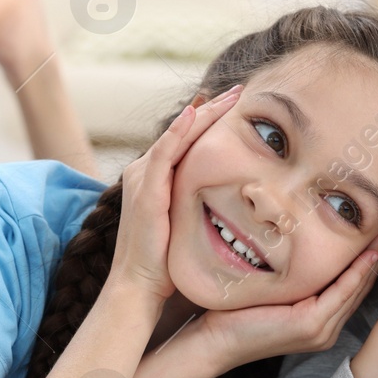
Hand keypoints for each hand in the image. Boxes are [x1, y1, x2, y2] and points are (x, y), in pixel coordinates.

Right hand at [107, 85, 242, 301]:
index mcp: (154, 178)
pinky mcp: (145, 190)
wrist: (139, 286)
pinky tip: (194, 114)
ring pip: (176, 136)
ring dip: (202, 113)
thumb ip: (196, 204)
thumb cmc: (164, 263)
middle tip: (238, 91)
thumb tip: (230, 200)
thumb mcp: (184, 223)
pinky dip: (178, 132)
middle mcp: (144, 172)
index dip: (209, 120)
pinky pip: (163, 154)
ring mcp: (142, 179)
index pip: (185, 140)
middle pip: (183, 132)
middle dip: (211, 109)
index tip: (235, 105)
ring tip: (228, 96)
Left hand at [188, 226, 377, 371]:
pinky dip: (358, 269)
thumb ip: (294, 275)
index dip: (370, 258)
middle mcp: (327, 328)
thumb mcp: (274, 290)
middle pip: (362, 285)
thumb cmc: (236, 313)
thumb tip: (303, 239)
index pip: (352, 286)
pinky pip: (342, 290)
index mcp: (320, 322)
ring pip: (357, 286)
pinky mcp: (311, 324)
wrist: (214, 342)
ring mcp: (322, 329)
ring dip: (375, 258)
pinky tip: (370, 251)